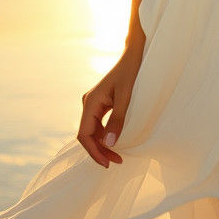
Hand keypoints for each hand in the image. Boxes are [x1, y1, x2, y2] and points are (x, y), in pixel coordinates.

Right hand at [77, 44, 143, 168]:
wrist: (134, 54)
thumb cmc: (131, 72)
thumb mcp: (127, 97)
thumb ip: (118, 120)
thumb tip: (109, 144)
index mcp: (90, 102)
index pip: (84, 135)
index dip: (94, 152)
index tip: (107, 164)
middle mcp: (88, 104)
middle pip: (88, 135)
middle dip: (100, 151)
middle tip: (117, 162)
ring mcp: (94, 103)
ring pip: (93, 131)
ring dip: (103, 145)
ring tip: (118, 156)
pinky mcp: (101, 103)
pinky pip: (99, 124)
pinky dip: (106, 135)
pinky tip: (116, 142)